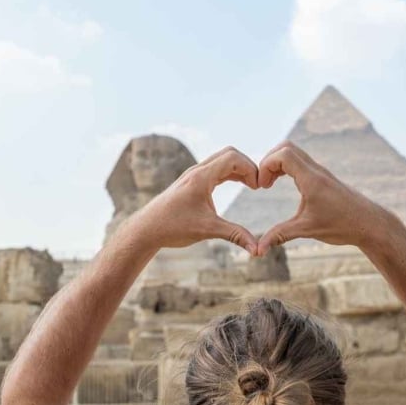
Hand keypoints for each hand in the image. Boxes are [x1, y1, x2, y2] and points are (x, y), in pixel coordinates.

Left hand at [127, 147, 261, 252]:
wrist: (146, 229)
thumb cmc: (173, 227)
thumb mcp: (208, 230)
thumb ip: (235, 236)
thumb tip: (257, 250)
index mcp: (201, 177)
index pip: (233, 157)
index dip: (251, 168)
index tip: (259, 187)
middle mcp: (197, 171)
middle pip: (229, 154)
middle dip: (247, 166)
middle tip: (258, 184)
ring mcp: (193, 175)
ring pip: (221, 161)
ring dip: (239, 169)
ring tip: (252, 185)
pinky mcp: (191, 183)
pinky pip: (215, 170)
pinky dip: (229, 174)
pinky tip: (238, 185)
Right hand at [254, 141, 392, 252]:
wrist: (370, 224)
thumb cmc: (342, 226)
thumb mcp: (307, 230)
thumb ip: (280, 235)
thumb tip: (258, 250)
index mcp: (311, 180)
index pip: (283, 155)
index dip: (266, 166)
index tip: (262, 187)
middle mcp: (316, 171)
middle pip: (286, 147)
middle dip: (268, 161)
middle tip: (263, 183)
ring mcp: (321, 172)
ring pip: (294, 152)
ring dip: (277, 163)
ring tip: (269, 184)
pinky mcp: (324, 177)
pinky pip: (301, 162)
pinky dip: (287, 167)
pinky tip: (283, 184)